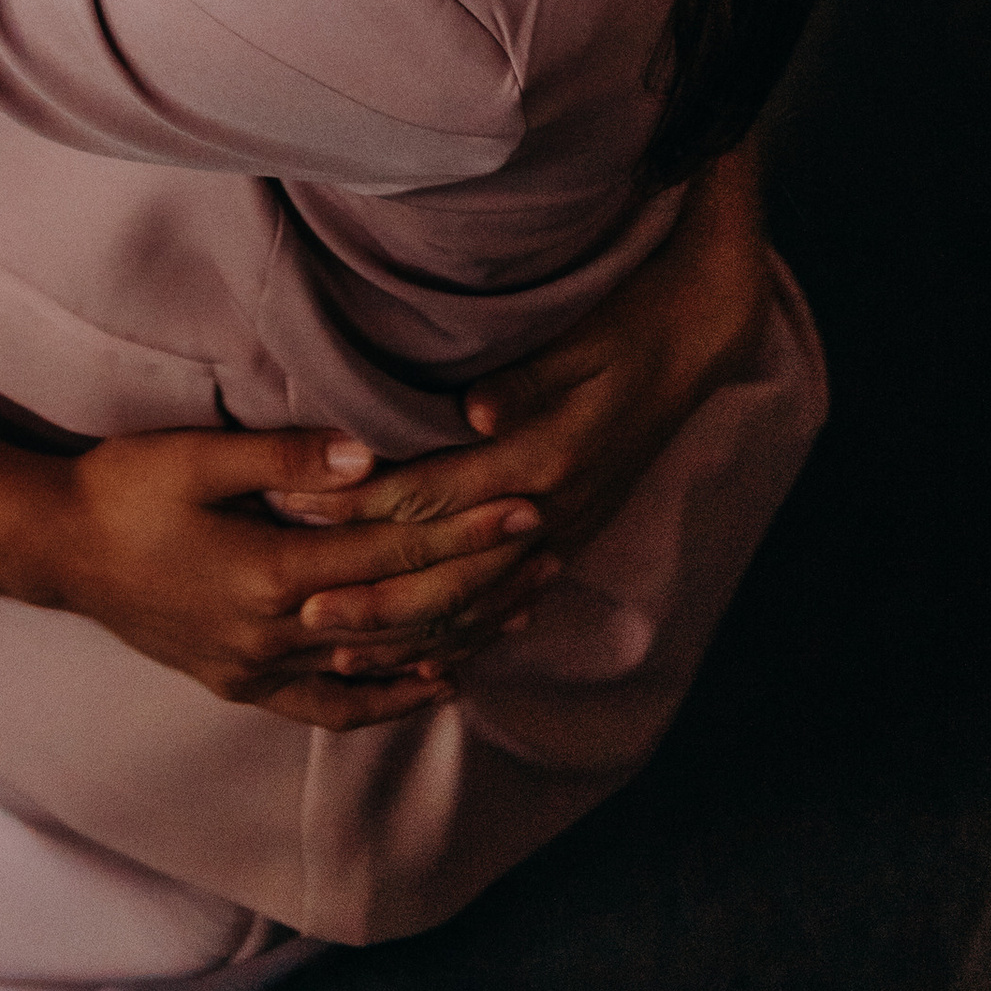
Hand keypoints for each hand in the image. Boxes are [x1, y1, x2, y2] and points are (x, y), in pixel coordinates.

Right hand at [0, 426, 555, 731]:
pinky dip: (389, 696)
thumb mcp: (194, 455)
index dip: (465, 532)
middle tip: (549, 549)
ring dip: (455, 637)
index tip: (528, 505)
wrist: (53, 549)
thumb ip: (280, 458)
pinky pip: (329, 703)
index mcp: (266, 574)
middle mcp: (270, 635)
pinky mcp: (240, 682)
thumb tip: (366, 456)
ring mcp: (255, 669)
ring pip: (377, 665)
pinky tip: (437, 681)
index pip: (393, 555)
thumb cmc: (122, 486)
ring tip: (522, 608)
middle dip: (482, 581)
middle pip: (402, 613)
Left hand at [266, 147, 774, 638]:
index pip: (429, 496)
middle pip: (443, 573)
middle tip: (299, 616)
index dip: (358, 507)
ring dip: (409, 635)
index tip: (296, 510)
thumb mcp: (575, 342)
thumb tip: (471, 409)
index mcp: (540, 460)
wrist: (694, 342)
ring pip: (475, 606)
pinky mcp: (571, 538)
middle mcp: (548, 511)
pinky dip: (467, 639)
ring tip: (344, 657)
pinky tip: (428, 664)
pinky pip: (511, 606)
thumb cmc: (624, 326)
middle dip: (370, 599)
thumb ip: (521, 383)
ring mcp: (562, 532)